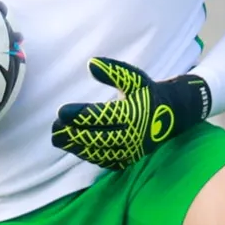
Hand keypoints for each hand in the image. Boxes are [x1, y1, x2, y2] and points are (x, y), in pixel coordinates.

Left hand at [50, 58, 210, 170]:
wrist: (170, 117)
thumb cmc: (147, 94)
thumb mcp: (134, 78)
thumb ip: (113, 71)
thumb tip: (90, 64)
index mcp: (133, 114)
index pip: (102, 117)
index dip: (80, 115)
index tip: (61, 112)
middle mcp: (131, 135)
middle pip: (97, 138)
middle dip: (73, 134)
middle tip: (53, 128)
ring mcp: (129, 150)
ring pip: (98, 152)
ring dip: (76, 146)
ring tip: (58, 138)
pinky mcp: (128, 159)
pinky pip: (104, 160)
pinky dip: (87, 155)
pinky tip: (73, 146)